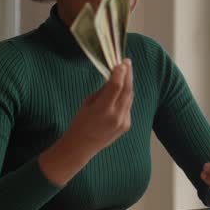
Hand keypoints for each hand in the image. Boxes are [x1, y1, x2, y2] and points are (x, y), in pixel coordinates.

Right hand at [39, 59, 132, 185]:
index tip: (121, 62)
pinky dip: (125, 97)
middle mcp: (116, 116)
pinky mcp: (126, 125)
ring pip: (129, 97)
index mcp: (103, 110)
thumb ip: (103, 91)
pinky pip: (128, 106)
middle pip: (127, 90)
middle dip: (128, 74)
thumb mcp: (88, 102)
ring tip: (125, 73)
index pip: (116, 86)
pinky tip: (121, 91)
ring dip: (128, 84)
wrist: (81, 147)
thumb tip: (114, 78)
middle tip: (127, 62)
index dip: (120, 72)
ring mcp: (123, 122)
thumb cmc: (80, 122)